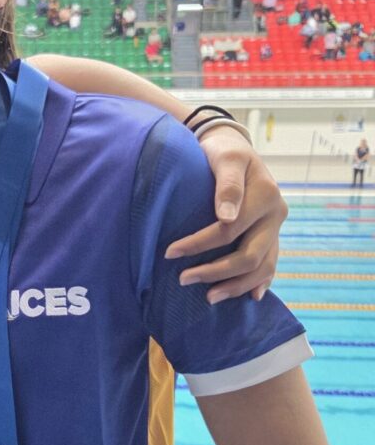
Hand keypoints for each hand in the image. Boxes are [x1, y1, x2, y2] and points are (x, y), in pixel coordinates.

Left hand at [165, 126, 285, 302]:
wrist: (234, 147)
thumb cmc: (223, 151)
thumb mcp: (225, 158)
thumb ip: (227, 185)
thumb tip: (226, 217)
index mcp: (266, 196)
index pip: (229, 230)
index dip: (199, 244)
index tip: (169, 253)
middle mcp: (276, 214)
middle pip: (249, 255)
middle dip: (216, 272)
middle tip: (183, 280)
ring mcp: (276, 227)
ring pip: (263, 266)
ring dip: (237, 285)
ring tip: (209, 297)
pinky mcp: (271, 234)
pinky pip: (270, 263)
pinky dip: (260, 281)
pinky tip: (251, 297)